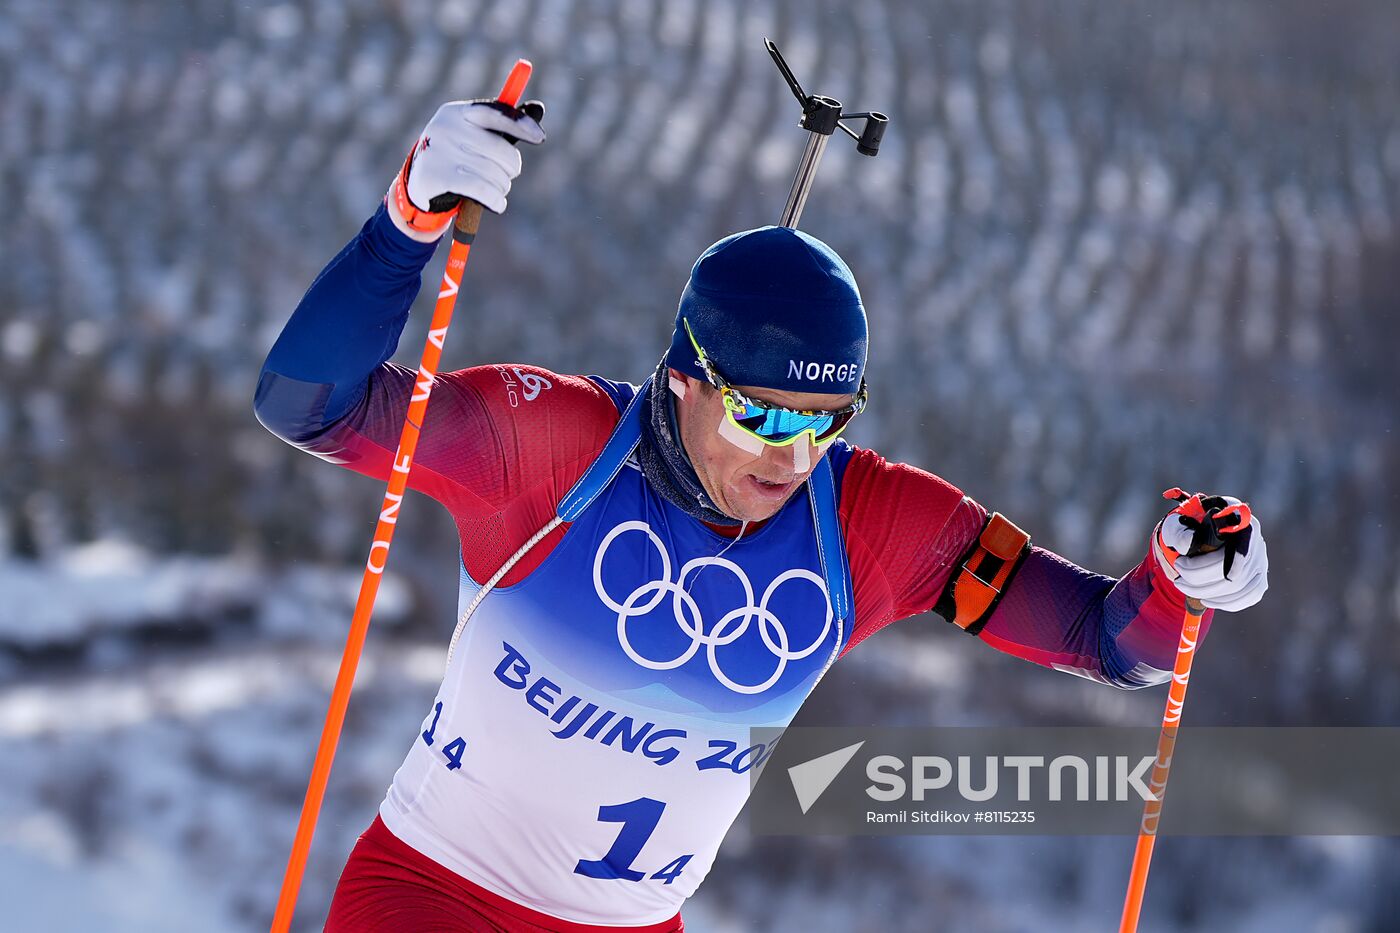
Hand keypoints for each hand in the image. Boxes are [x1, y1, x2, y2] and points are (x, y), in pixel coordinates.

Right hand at [387, 99, 544, 239]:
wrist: (419, 185)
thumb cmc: (458, 157)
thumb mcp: (476, 137)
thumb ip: (505, 124)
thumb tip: (538, 108)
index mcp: (457, 112)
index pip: (495, 113)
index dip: (520, 123)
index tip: (540, 138)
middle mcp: (446, 127)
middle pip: (501, 150)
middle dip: (511, 168)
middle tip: (507, 175)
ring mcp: (439, 152)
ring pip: (495, 174)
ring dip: (503, 187)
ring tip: (496, 189)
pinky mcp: (437, 177)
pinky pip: (482, 190)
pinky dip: (497, 200)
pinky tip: (498, 204)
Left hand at [1151, 492, 1268, 611]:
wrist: (1198, 538)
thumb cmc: (1188, 529)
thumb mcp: (1176, 525)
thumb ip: (1178, 532)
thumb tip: (1189, 543)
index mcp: (1237, 519)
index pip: (1241, 542)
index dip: (1229, 559)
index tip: (1206, 569)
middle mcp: (1255, 539)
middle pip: (1235, 569)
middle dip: (1200, 578)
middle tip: (1177, 578)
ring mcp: (1260, 560)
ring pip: (1240, 586)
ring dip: (1208, 592)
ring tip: (1184, 587)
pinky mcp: (1260, 577)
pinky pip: (1250, 596)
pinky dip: (1226, 602)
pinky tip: (1206, 599)